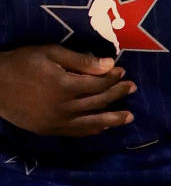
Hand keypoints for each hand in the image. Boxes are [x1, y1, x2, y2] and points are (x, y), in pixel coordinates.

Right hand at [0, 44, 135, 136]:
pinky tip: (102, 128)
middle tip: (133, 88)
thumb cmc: (22, 62)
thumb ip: (81, 61)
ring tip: (128, 117)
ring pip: (89, 122)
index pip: (97, 84)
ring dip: (111, 119)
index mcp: (64, 86)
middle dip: (117, 94)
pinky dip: (90, 131)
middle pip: (97, 102)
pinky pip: (73, 132)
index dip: (112, 78)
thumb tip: (109, 64)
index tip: (123, 71)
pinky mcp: (46, 130)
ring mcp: (54, 121)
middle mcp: (62, 107)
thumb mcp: (51, 53)